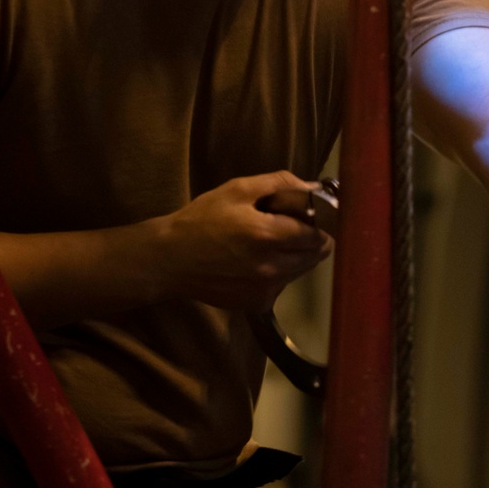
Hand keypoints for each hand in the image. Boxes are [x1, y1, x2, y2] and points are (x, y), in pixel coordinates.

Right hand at [156, 171, 332, 311]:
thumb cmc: (202, 219)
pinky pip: (283, 285)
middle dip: (310, 239)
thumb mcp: (237, 189)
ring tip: (269, 243)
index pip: (318, 235)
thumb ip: (279, 184)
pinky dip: (279, 273)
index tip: (309, 216)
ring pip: (301, 271)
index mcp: (267, 235)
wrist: (170, 259)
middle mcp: (271, 267)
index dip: (318, 223)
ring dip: (296, 256)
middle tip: (290, 227)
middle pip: (315, 255)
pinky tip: (256, 261)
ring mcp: (265, 290)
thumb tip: (313, 187)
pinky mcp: (257, 304)